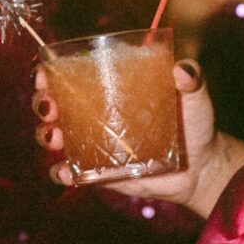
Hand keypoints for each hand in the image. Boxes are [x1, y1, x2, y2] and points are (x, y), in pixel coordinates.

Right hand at [33, 60, 243, 217]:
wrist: (201, 166)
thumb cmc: (194, 125)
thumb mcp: (195, 96)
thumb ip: (191, 79)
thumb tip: (181, 70)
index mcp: (110, 90)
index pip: (70, 77)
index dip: (49, 74)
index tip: (45, 75)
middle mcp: (95, 116)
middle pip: (53, 106)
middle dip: (42, 104)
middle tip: (49, 106)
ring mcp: (94, 145)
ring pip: (55, 138)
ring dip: (46, 136)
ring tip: (55, 137)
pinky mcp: (100, 172)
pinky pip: (72, 173)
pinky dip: (63, 173)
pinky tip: (67, 171)